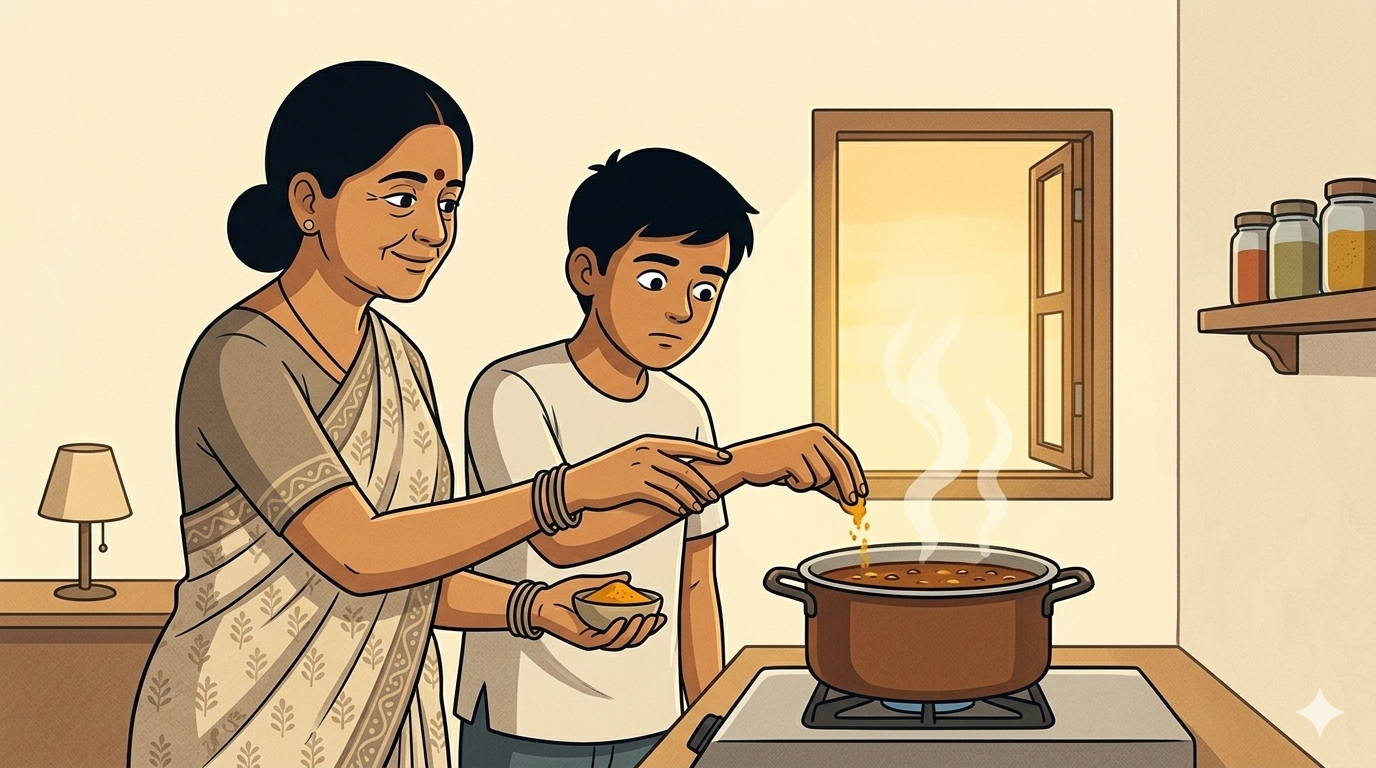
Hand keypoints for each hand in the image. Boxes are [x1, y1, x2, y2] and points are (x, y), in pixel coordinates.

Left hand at [531, 572, 665, 650]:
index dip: (648, 626)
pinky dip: (614, 632)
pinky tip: (621, 623)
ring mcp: (593, 639)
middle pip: (630, 639)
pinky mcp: (583, 640)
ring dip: (633, 632)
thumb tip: (627, 577)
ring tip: (642, 619)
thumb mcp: (590, 584)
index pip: (632, 629)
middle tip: (656, 619)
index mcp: (605, 623)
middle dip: (646, 631)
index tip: (661, 616)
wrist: (541, 601)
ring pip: (619, 642)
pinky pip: (603, 640)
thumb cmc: (562, 594)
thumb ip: (608, 582)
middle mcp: (601, 634)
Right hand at [563, 435, 729, 516]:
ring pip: (677, 485)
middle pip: (685, 468)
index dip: (708, 452)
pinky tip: (681, 513)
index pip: (685, 445)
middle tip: (713, 495)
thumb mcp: (631, 456)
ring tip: (699, 508)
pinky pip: (663, 497)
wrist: (578, 483)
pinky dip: (676, 505)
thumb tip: (676, 468)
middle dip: (703, 483)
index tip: (724, 458)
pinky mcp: (634, 486)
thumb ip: (653, 458)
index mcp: (648, 441)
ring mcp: (640, 468)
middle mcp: (647, 452)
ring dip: (691, 498)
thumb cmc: (606, 472)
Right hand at [729, 424, 866, 504]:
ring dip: (810, 484)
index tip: (862, 493)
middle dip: (847, 487)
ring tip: (794, 477)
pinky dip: (798, 485)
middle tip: (852, 504)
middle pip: (840, 466)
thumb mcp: (809, 469)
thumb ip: (830, 481)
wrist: (749, 461)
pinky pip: (806, 481)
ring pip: (822, 477)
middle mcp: (815, 436)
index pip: (847, 457)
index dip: (857, 476)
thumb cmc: (780, 464)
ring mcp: (803, 445)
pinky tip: (785, 476)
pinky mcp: (792, 457)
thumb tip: (850, 500)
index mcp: (821, 434)